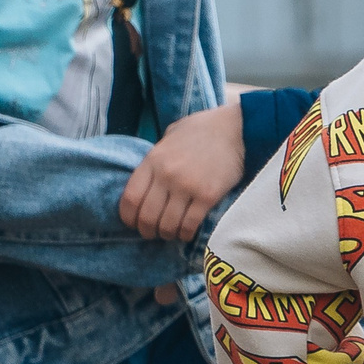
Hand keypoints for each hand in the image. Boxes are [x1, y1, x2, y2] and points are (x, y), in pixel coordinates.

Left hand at [119, 103, 244, 242]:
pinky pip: (189, 225)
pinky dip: (185, 234)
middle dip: (147, 231)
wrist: (236, 129)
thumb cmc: (202, 130)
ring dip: (167, 234)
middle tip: (152, 233)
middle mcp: (166, 174)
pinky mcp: (207, 196)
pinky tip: (186, 232)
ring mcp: (186, 186)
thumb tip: (148, 180)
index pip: (130, 198)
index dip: (128, 217)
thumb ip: (157, 158)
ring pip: (167, 225)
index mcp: (153, 160)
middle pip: (147, 216)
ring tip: (170, 233)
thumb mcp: (170, 136)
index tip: (133, 223)